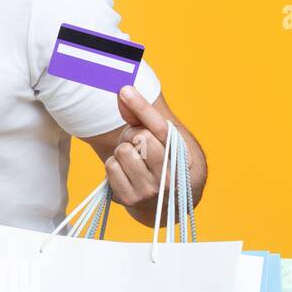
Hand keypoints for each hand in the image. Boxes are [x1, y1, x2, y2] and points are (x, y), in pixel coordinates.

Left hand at [105, 85, 189, 214]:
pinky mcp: (130, 198)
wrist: (162, 201)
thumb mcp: (157, 139)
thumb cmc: (158, 160)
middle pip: (139, 137)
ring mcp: (149, 189)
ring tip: (133, 159)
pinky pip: (110, 167)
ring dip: (122, 151)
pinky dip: (113, 166)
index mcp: (181, 157)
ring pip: (122, 151)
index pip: (160, 128)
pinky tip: (125, 172)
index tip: (125, 89)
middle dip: (133, 136)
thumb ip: (141, 116)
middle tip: (138, 145)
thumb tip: (123, 91)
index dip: (142, 107)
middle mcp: (168, 176)